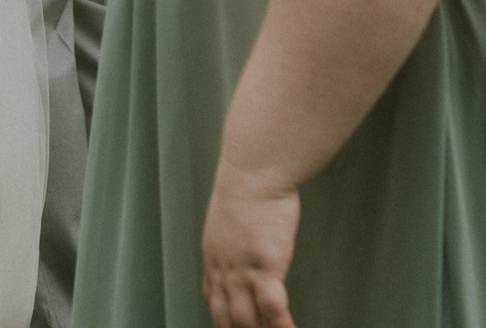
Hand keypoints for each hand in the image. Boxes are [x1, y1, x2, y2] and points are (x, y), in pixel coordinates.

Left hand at [201, 165, 301, 327]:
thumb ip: (233, 235)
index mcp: (214, 256)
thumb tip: (243, 238)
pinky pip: (273, 311)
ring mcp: (242, 272)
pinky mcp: (265, 269)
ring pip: (245, 321)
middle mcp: (223, 269)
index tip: (228, 326)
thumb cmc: (247, 186)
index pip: (212, 298)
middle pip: (225, 317)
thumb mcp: (229, 216)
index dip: (221, 317)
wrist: (253, 173)